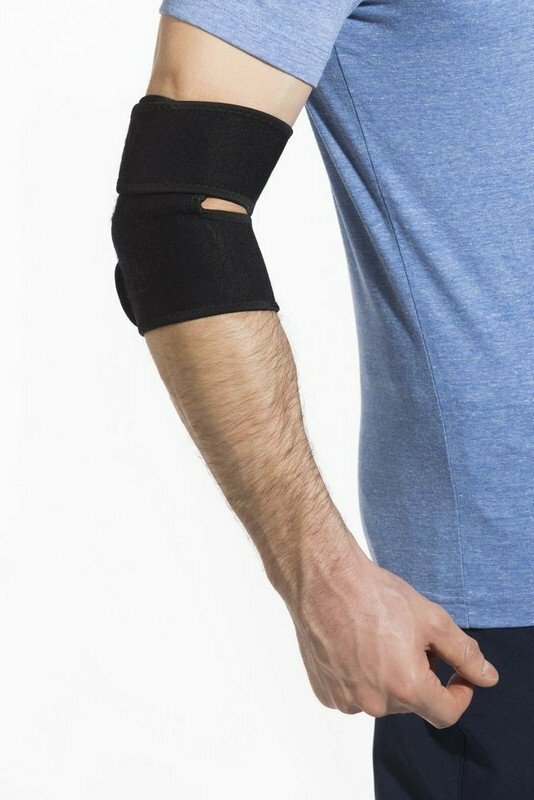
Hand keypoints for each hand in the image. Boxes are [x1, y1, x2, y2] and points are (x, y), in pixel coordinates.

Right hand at [284, 535, 498, 727]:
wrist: (324, 580)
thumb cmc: (375, 595)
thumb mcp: (432, 619)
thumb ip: (464, 653)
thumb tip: (487, 677)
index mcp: (406, 687)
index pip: (446, 713)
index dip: (459, 693)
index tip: (456, 673)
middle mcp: (375, 702)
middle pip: (412, 702)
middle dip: (420, 676)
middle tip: (411, 639)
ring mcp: (346, 699)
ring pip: (382, 698)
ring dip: (388, 677)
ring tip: (379, 638)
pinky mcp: (325, 691)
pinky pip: (353, 694)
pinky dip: (360, 677)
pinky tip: (355, 645)